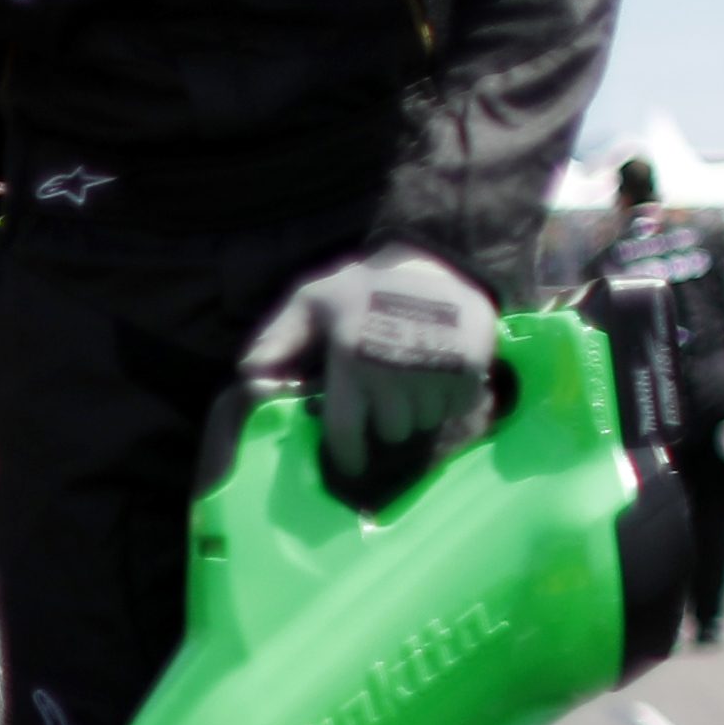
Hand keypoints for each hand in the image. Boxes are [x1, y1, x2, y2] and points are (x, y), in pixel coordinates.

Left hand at [241, 245, 496, 499]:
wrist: (432, 261)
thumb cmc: (364, 287)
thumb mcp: (310, 302)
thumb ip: (276, 339)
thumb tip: (250, 378)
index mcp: (351, 358)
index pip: (346, 431)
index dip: (348, 455)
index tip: (352, 464)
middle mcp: (395, 369)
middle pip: (391, 430)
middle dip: (385, 422)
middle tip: (386, 400)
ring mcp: (437, 368)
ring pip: (425, 422)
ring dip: (418, 412)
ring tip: (412, 383)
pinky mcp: (472, 365)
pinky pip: (460, 407)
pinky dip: (451, 400)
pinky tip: (440, 375)